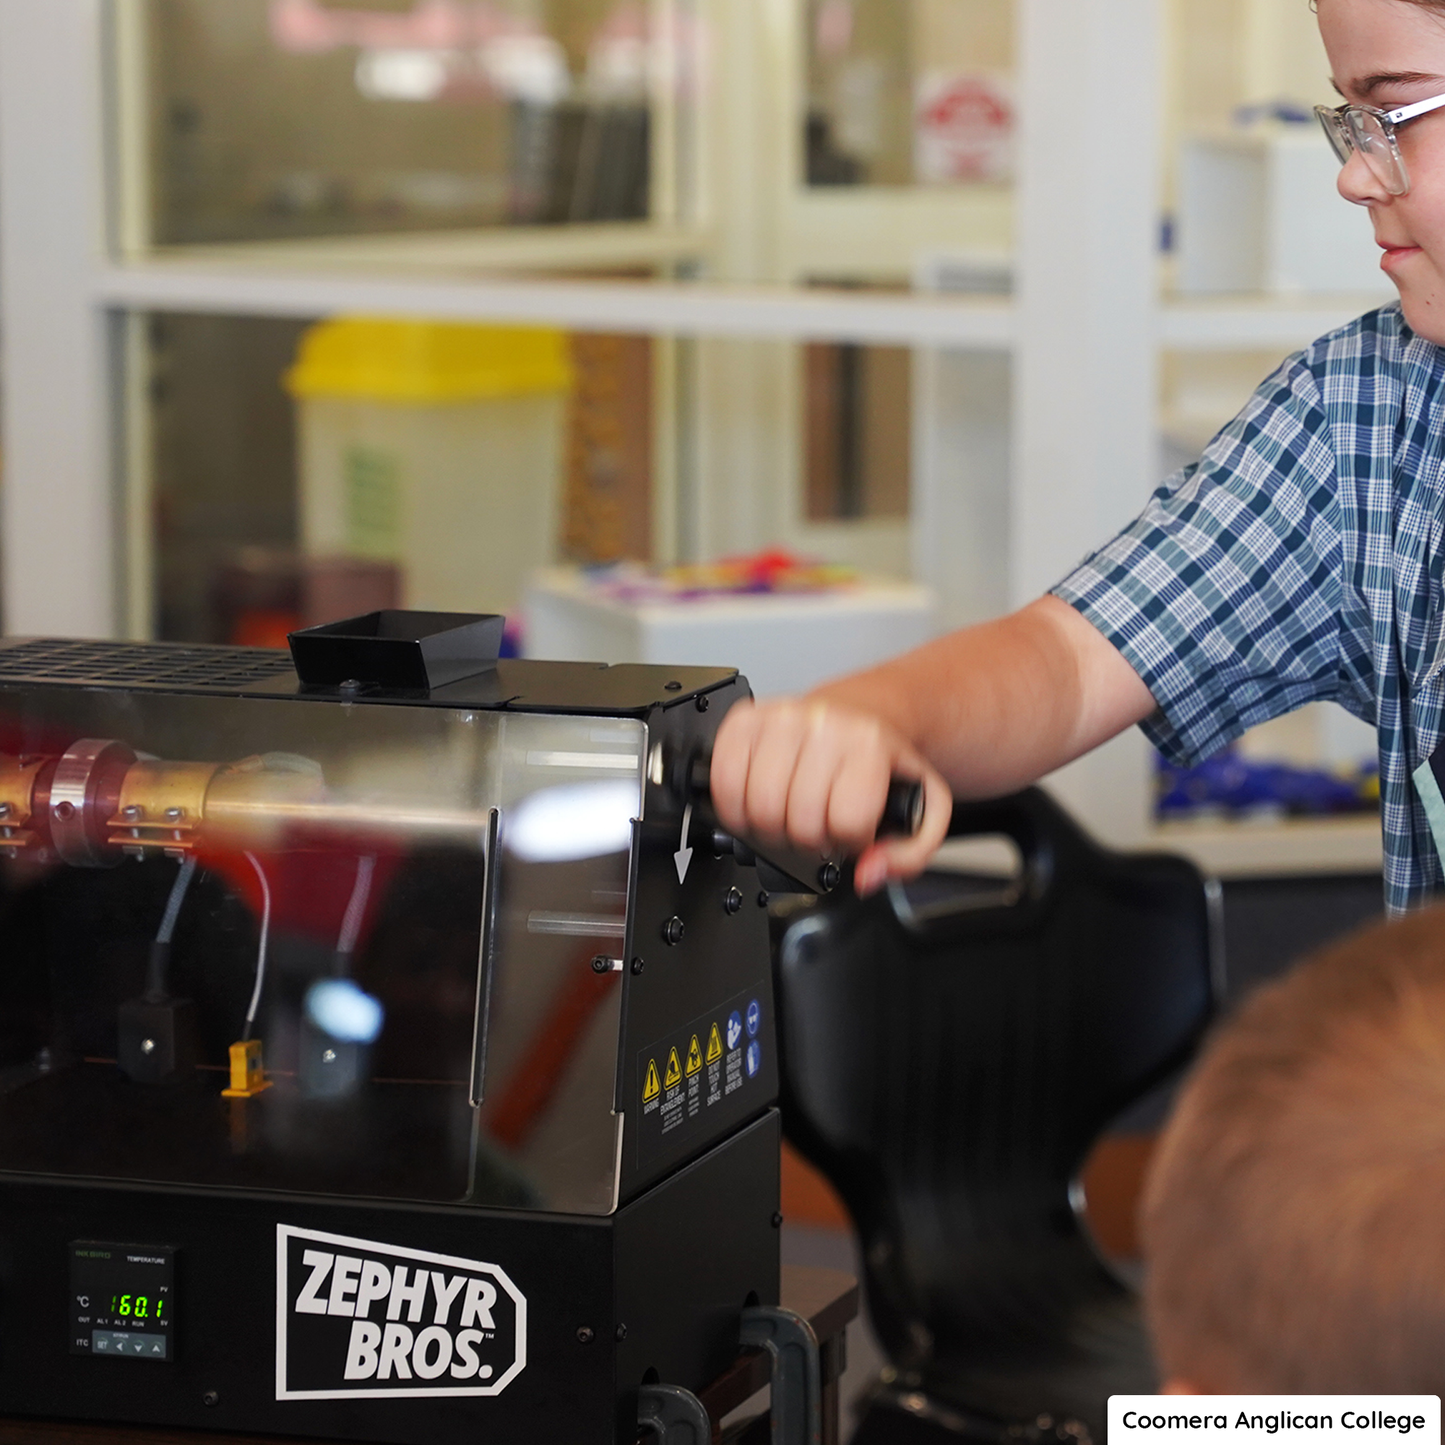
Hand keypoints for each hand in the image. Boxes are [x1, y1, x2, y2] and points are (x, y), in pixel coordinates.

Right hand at [709, 698, 951, 894]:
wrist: (858, 715)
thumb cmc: (880, 762)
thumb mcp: (921, 806)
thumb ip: (909, 854)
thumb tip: (868, 873)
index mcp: (868, 744)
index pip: (846, 822)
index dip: (849, 840)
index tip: (851, 829)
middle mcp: (822, 725)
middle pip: (797, 821)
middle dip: (808, 839)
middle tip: (819, 824)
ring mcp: (778, 719)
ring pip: (757, 806)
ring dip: (771, 826)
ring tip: (791, 812)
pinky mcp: (743, 720)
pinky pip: (723, 779)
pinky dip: (735, 804)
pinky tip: (760, 800)